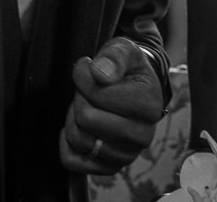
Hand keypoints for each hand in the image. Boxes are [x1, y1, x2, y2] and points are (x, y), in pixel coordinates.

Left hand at [58, 38, 165, 174]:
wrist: (136, 89)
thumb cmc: (128, 69)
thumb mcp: (124, 50)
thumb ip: (114, 56)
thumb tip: (99, 73)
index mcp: (149, 105)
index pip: (98, 95)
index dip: (83, 77)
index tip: (87, 68)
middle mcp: (143, 136)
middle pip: (86, 119)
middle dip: (79, 98)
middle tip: (88, 89)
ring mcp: (126, 155)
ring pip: (78, 141)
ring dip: (72, 118)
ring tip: (86, 105)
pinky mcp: (109, 167)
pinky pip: (72, 161)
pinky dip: (67, 143)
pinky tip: (78, 125)